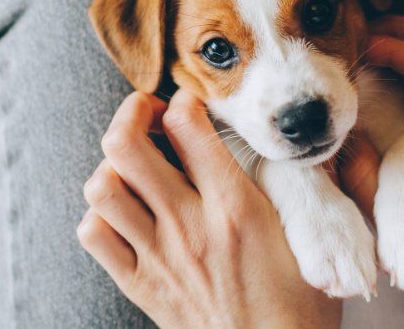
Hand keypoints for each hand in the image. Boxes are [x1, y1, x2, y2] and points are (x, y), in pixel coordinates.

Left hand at [77, 90, 342, 328]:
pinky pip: (95, 235)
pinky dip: (102, 214)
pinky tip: (127, 212)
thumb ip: (295, 187)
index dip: (184, 99)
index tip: (191, 103)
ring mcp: (159, 256)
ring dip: (113, 164)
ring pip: (102, 187)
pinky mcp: (142, 284)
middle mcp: (189, 224)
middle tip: (149, 114)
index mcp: (236, 206)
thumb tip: (290, 148)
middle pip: (127, 145)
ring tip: (136, 164)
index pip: (188, 125)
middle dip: (132, 113)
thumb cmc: (299, 304)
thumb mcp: (308, 237)